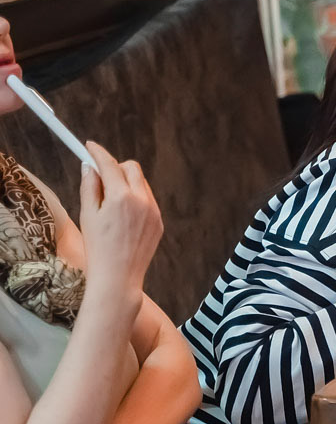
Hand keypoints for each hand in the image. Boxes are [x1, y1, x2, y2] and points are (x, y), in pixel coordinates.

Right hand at [77, 142, 161, 296]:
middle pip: (131, 167)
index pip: (110, 164)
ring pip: (141, 183)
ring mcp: (154, 210)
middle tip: (100, 177)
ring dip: (126, 183)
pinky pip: (148, 200)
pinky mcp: (159, 221)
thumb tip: (90, 167)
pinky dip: (136, 198)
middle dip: (116, 166)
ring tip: (110, 201)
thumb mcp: (87, 215)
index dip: (98, 152)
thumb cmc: (97, 248)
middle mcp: (142, 200)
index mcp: (121, 197)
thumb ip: (90, 187)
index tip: (89, 146)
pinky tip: (123, 215)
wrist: (118, 277)